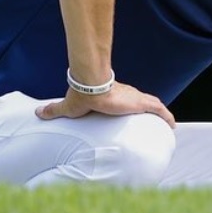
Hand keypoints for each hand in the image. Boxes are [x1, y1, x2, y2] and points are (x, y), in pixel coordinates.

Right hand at [35, 82, 176, 127]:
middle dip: (148, 107)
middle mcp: (127, 94)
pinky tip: (173, 124)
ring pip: (152, 103)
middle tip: (154, 118)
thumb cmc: (81, 95)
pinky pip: (159, 110)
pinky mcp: (141, 102)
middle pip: (141, 99)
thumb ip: (55, 109)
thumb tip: (37, 113)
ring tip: (167, 123)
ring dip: (160, 112)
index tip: (132, 109)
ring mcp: (135, 97)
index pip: (124, 98)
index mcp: (112, 95)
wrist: (91, 88)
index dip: (129, 103)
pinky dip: (167, 116)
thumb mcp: (68, 106)